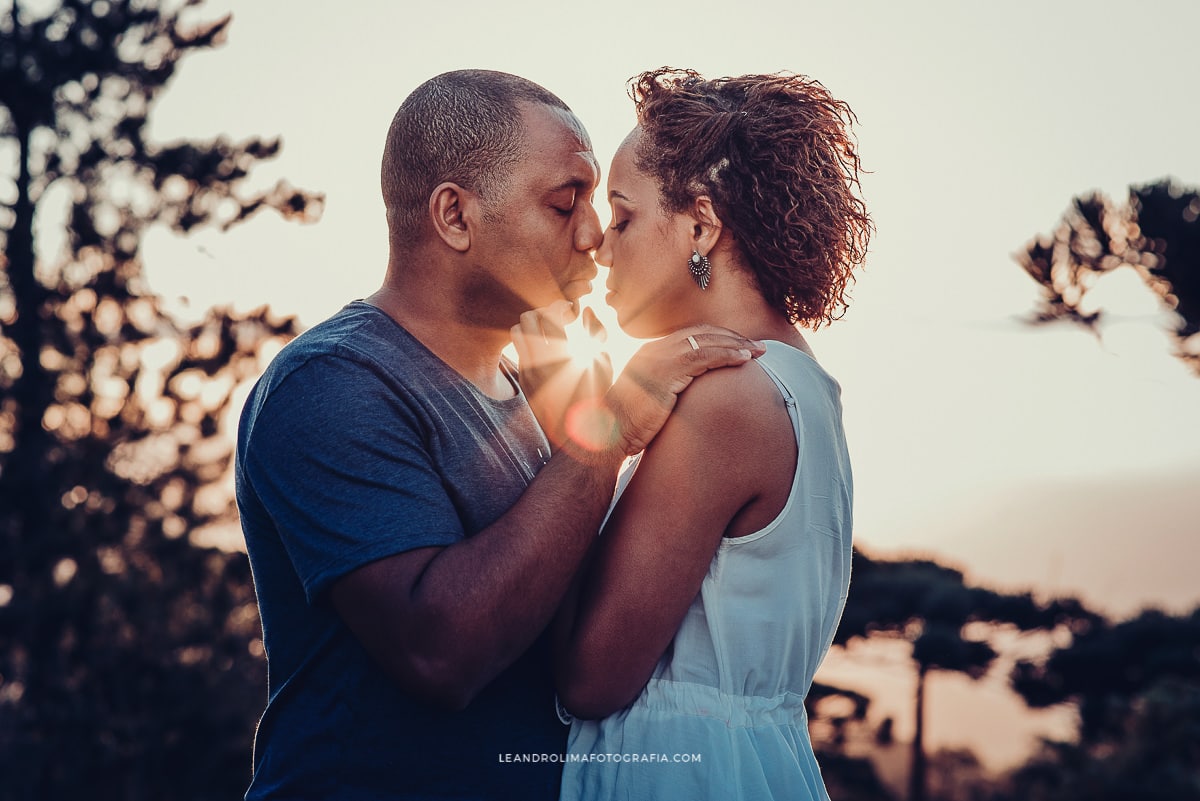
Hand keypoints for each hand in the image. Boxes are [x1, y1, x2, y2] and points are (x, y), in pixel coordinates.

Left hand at [511, 301, 613, 450]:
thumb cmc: (599, 398)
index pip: (549, 313)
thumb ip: (597, 331)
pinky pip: (518, 352)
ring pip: (516, 332)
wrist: (579, 436)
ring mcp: (527, 372)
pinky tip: (545, 351)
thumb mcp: (605, 363)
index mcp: (560, 355)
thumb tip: (586, 310)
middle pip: (528, 317)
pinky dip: (528, 344)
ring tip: (547, 333)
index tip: (570, 312)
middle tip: (557, 319)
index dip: (560, 306)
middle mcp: (538, 362)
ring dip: (530, 327)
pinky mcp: (523, 382)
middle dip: (543, 312)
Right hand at [605, 327, 764, 455]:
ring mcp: (659, 358)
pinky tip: (744, 359)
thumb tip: (685, 393)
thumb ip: (666, 387)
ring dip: (736, 344)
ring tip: (757, 351)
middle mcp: (654, 349)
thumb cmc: (628, 425)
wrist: (607, 434)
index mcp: (649, 353)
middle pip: (700, 332)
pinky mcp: (665, 372)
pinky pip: (704, 356)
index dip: (717, 338)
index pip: (689, 335)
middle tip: (756, 345)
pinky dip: (727, 355)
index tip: (739, 345)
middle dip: (731, 337)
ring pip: (706, 341)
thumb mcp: (649, 399)